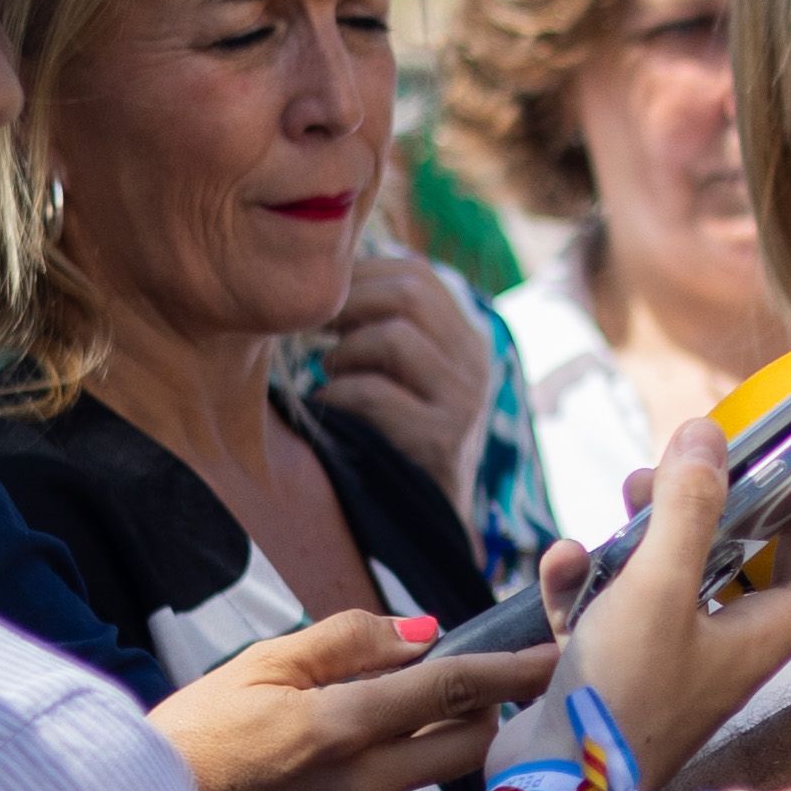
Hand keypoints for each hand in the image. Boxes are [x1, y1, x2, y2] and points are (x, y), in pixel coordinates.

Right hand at [152, 613, 556, 790]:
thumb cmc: (195, 734)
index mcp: (338, 729)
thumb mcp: (261, 665)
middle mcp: (360, 786)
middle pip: (468, 744)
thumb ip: (348, 640)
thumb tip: (423, 633)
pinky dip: (390, 775)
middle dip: (486, 709)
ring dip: (432, 742)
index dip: (511, 669)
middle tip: (472, 680)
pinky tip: (342, 765)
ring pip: (432, 776)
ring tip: (381, 717)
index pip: (451, 690)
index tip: (554, 654)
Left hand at [314, 251, 497, 518]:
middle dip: (348, 303)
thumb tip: (326, 279)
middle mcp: (475, 362)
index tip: (323, 299)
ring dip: (343, 352)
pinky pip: (375, 393)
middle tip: (314, 328)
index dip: (362, 275)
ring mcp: (465, 400)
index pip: (418, 274)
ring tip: (329, 372)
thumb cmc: (398, 437)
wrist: (428, 516)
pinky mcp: (442, 438)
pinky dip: (338, 394)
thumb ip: (384, 326)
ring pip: (394, 337)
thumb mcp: (406, 374)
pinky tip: (328, 406)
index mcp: (466, 338)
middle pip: (410, 293)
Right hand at [558, 418, 790, 777]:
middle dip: (759, 504)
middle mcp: (730, 646)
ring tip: (630, 486)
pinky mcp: (618, 667)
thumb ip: (687, 510)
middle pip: (769, 565)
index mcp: (766, 634)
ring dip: (658, 526)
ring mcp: (673, 658)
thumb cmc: (623, 699)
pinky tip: (564, 558)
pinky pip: (615, 607)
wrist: (549, 789)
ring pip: (683, 575)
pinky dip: (591, 578)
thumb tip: (709, 434)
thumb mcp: (659, 589)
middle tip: (741, 455)